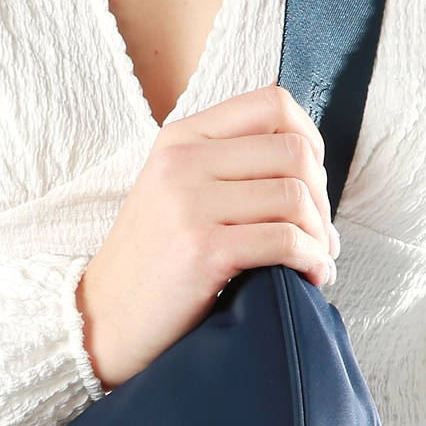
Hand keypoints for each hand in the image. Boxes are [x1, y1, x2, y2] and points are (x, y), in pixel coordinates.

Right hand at [75, 80, 337, 391]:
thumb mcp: (177, 192)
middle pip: (295, 152)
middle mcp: (183, 161)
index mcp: (180, 138)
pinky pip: (285, 241)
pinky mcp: (202, 250)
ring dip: (320, 235)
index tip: (313, 182)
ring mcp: (189, 204)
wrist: (102, 320)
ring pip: (296, 196)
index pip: (272, 104)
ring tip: (317, 259)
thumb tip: (310, 163)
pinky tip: (310, 276)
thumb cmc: (153, 262)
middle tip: (319, 234)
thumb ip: (228, 166)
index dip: (311, 139)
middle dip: (322, 197)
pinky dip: (311, 260)